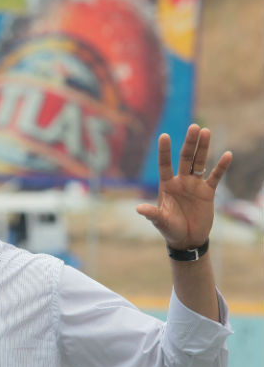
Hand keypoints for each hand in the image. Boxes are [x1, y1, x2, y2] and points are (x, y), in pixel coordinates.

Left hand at [136, 124, 231, 249]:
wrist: (187, 239)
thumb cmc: (170, 229)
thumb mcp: (160, 221)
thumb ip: (152, 214)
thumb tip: (139, 208)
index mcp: (166, 185)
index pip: (164, 164)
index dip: (164, 151)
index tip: (164, 135)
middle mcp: (180, 181)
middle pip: (185, 158)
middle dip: (189, 143)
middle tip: (194, 126)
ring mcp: (194, 185)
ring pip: (199, 163)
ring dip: (203, 148)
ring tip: (206, 131)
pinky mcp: (208, 192)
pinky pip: (215, 176)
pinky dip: (221, 166)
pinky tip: (227, 154)